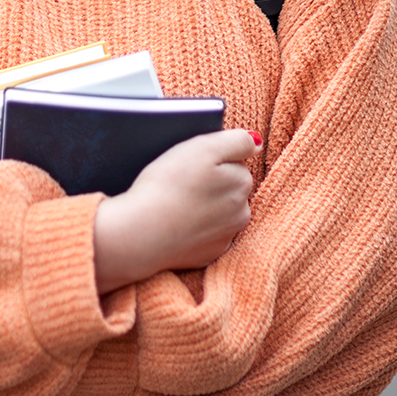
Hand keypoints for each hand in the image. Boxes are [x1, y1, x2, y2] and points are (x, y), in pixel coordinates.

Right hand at [93, 129, 261, 294]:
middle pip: (229, 187)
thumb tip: (255, 143)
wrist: (140, 233)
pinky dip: (193, 227)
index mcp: (242, 183)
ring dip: (204, 205)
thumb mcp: (204, 147)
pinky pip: (204, 234)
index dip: (212, 158)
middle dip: (211, 182)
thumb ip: (237, 140)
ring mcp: (224, 237)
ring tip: (177, 202)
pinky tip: (176, 221)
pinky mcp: (207, 255)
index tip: (192, 163)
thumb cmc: (169, 186)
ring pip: (218, 211)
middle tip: (182, 181)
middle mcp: (241, 213)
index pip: (235, 161)